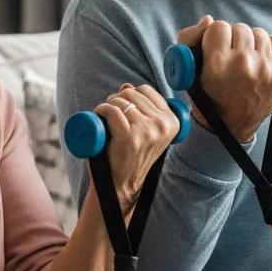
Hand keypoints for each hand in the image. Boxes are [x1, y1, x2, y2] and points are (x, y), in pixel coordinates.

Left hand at [94, 83, 179, 210]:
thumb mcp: (146, 131)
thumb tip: (127, 85)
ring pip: (121, 100)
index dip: (131, 94)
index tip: (124, 108)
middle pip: (132, 92)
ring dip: (108, 105)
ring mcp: (147, 130)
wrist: (122, 185)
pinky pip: (111, 110)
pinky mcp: (129, 136)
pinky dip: (101, 110)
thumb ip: (143, 108)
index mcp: (172, 122)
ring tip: (106, 120)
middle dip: (118, 99)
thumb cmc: (131, 156)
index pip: (147, 90)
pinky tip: (99, 116)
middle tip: (111, 115)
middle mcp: (163, 125)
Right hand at [174, 15, 271, 141]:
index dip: (215, 36)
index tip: (215, 48)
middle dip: (234, 38)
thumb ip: (190, 38)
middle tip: (231, 54)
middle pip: (240, 28)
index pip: (218, 26)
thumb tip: (209, 20)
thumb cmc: (208, 93)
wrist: (232, 125)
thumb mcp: (188, 70)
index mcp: (217, 64)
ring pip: (259, 33)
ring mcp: (265, 69)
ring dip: (251, 42)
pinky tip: (259, 60)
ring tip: (245, 58)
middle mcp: (243, 65)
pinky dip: (268, 47)